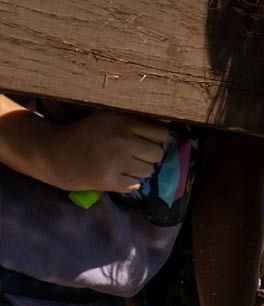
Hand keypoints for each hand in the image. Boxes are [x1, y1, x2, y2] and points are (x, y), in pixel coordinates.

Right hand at [39, 111, 165, 191]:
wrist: (53, 152)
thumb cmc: (85, 135)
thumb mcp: (108, 120)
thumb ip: (134, 124)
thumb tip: (168, 134)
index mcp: (122, 122)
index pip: (161, 132)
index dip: (155, 139)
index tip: (145, 142)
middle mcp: (120, 140)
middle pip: (157, 153)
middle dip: (148, 157)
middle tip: (134, 157)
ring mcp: (114, 161)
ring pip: (148, 170)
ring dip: (139, 171)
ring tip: (123, 166)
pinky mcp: (107, 180)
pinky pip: (135, 185)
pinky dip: (128, 183)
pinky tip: (116, 176)